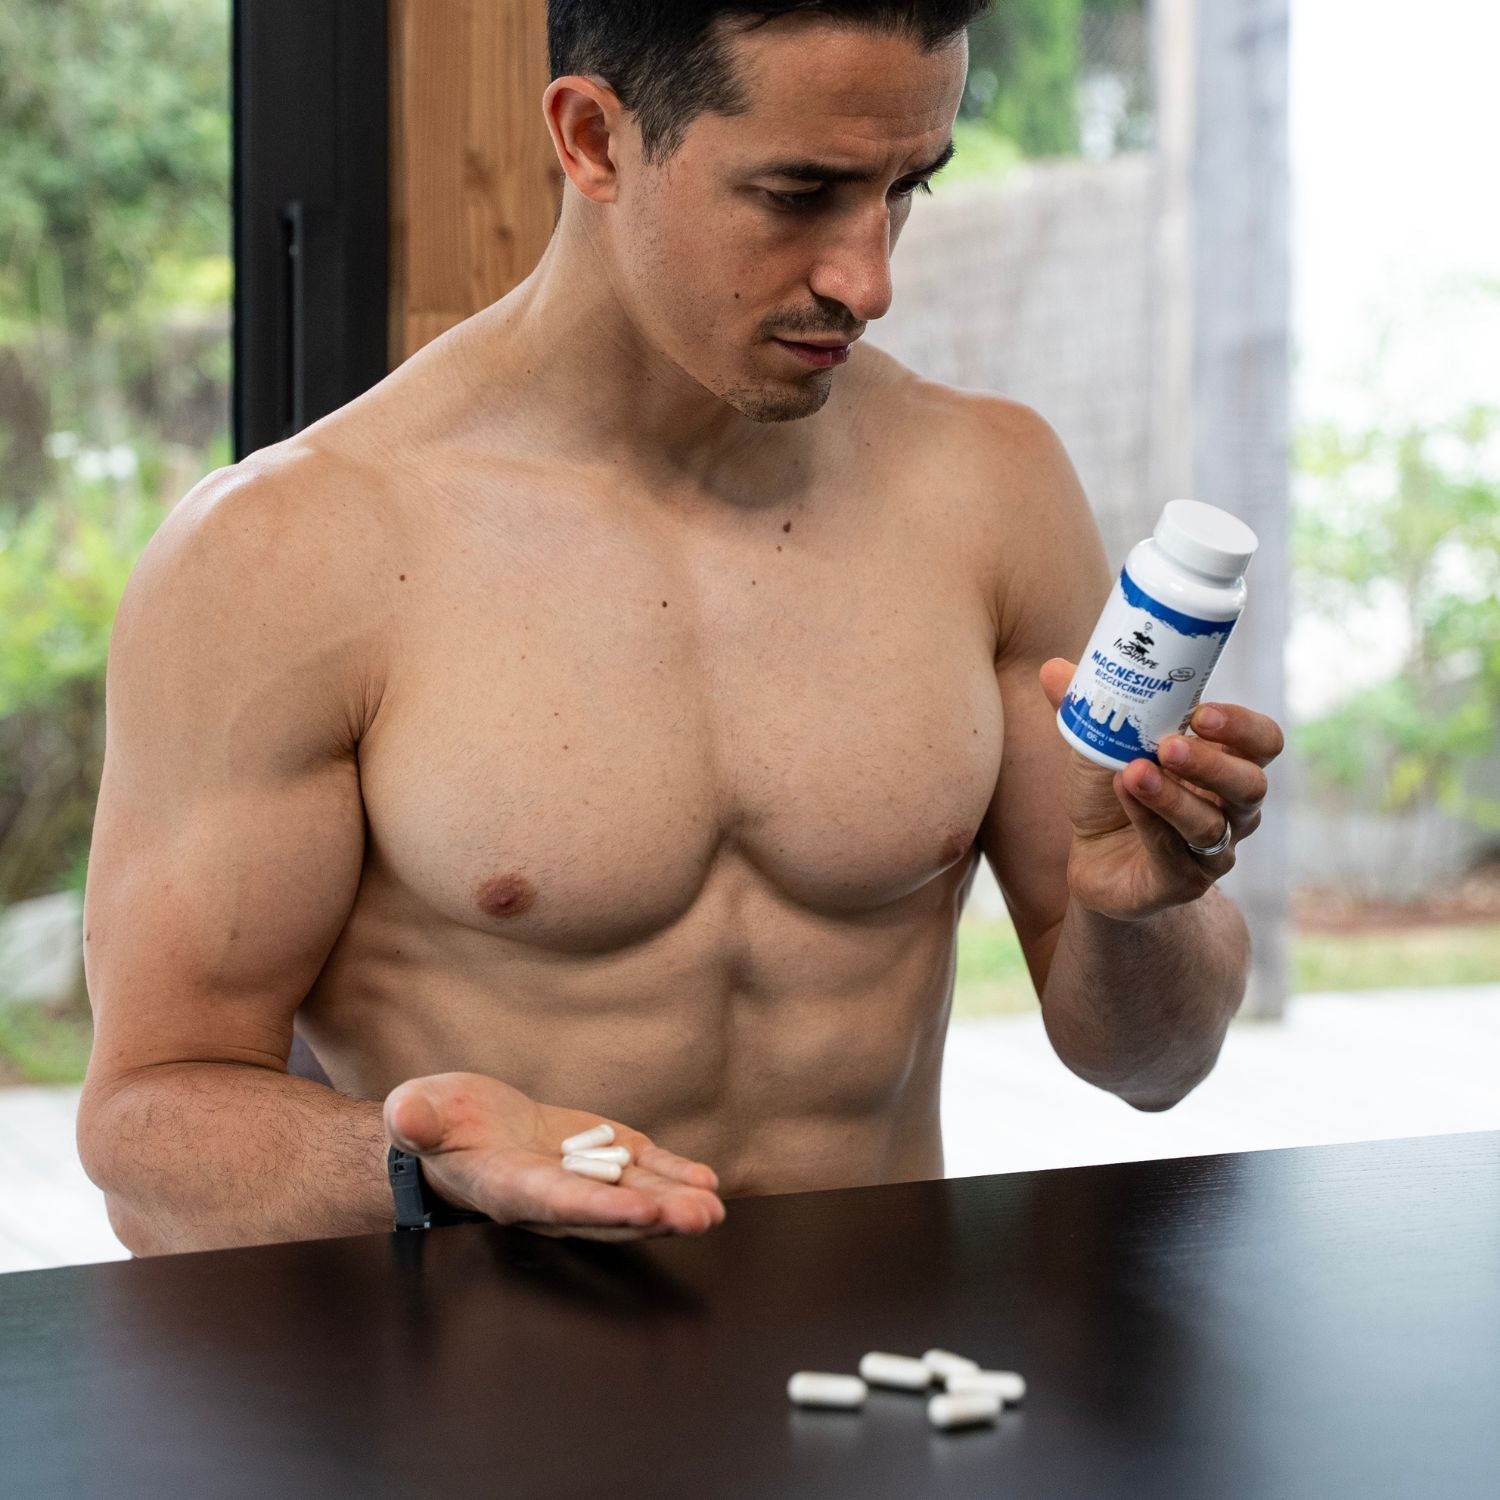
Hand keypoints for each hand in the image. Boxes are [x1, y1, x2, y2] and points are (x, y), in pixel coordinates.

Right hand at [383, 1072, 725, 1240]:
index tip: (643, 1211)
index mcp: (508, 1186)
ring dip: (675, 1202)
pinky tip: (704, 1180)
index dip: (600, 1208)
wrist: (455, 1129)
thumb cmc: (434, 1124)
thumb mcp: (418, 1113)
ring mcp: (579, 1177)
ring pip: (633, 1195)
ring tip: (712, 1208)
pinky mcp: (598, 1156)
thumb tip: (407, 1115)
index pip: (558, 1201)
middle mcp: (551, 1194)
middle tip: (698, 1216)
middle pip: (607, 1211)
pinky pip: (639, 1170)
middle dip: (654, 1215)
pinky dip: (672, 1175)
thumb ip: (416, 1120)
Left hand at [1039, 657, 1284, 921]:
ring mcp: (1211, 850)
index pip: (1263, 742)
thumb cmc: (1113, 793)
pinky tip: (1124, 795)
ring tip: (1135, 772)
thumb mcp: (1099, 744)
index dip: (1243, 726)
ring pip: (1211, 824)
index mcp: (1225, 764)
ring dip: (1172, 796)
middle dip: (1212, 763)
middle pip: (1250, 785)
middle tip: (1170, 745)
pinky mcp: (1181, 881)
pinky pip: (1173, 853)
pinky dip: (1147, 821)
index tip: (1202, 712)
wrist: (1092, 859)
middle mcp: (1231, 808)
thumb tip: (1053, 668)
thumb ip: (1087, 706)